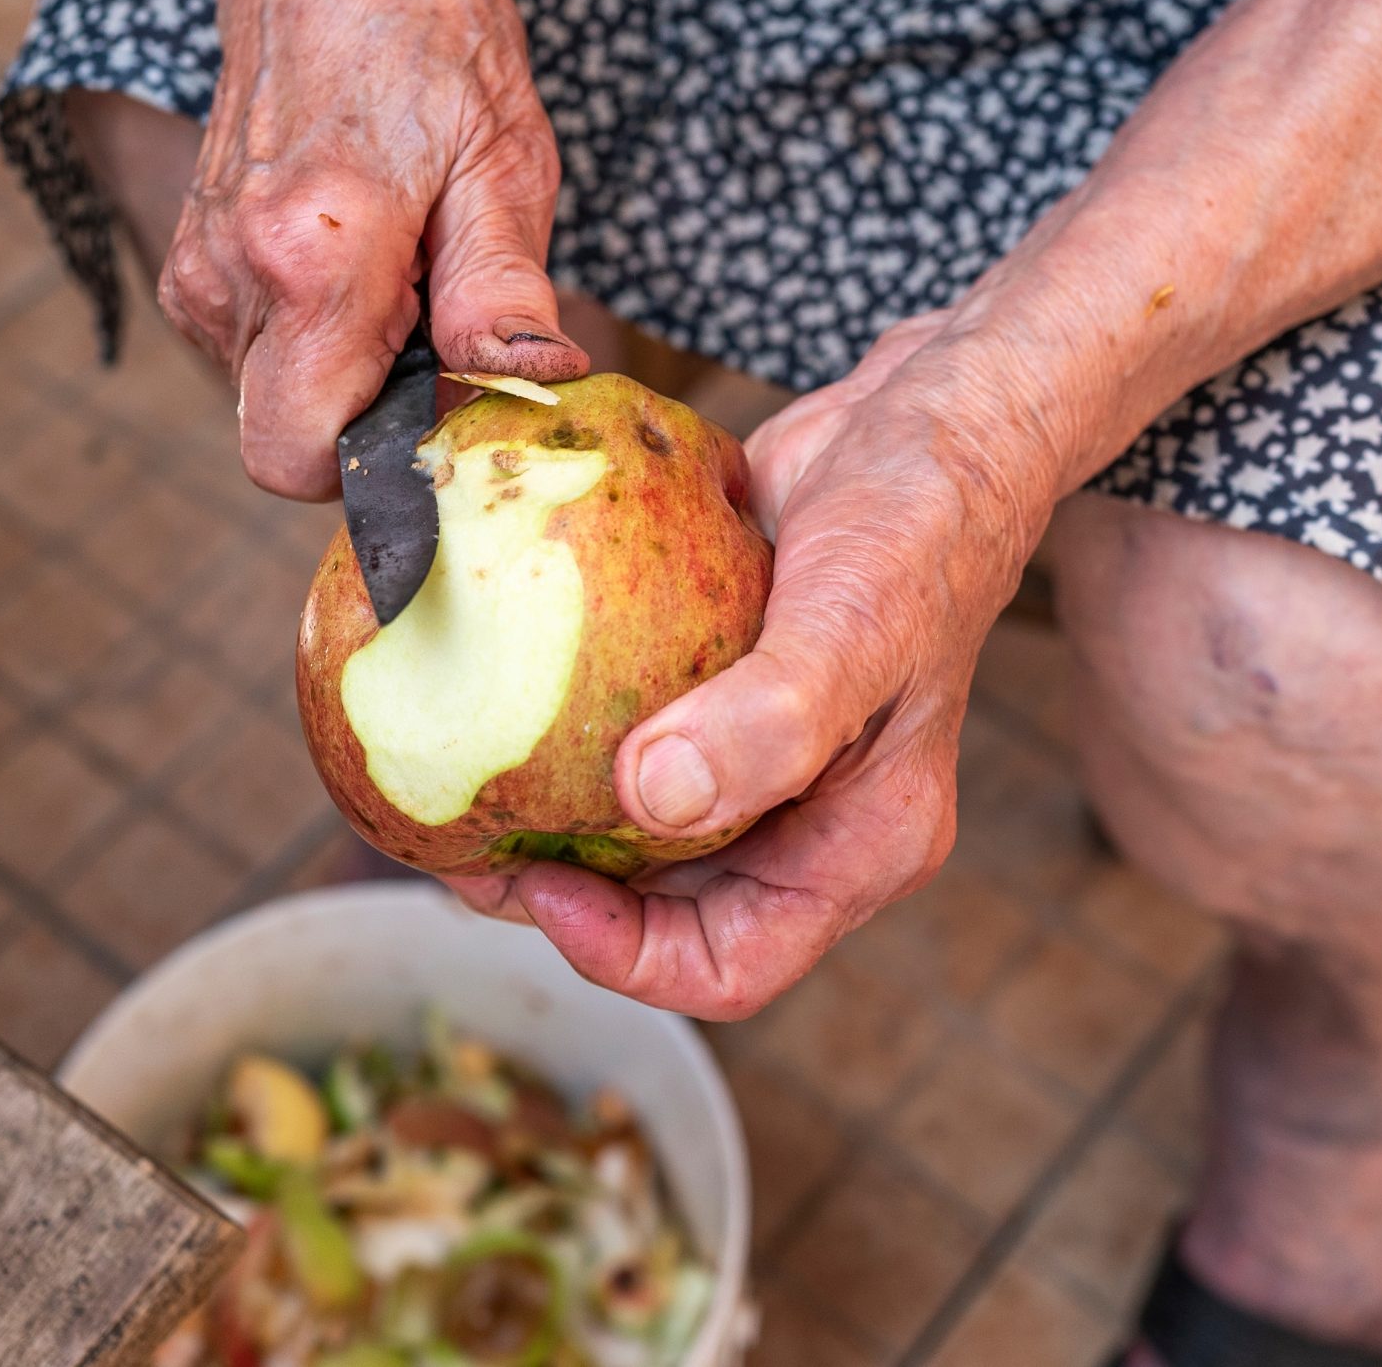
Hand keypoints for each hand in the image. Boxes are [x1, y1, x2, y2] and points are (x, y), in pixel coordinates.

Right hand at [158, 0, 586, 498]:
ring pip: (275, 399)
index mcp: (309, 260)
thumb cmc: (425, 29)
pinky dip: (322, 335)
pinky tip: (372, 256)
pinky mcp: (196, 261)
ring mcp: (200, 271)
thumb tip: (536, 385)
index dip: (384, 462)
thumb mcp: (502, 156)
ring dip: (353, 370)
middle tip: (445, 323)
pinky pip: (260, 353)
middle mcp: (228, 277)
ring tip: (412, 266)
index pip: (302, 460)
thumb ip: (502, 291)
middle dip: (376, 417)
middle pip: (292, 439)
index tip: (452, 403)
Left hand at [448, 314, 1056, 1017]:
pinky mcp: (713, 692)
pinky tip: (483, 689)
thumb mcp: (856, 624)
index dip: (621, 953)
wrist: (932, 415)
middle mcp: (806, 823)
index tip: (534, 878)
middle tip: (453, 833)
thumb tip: (652, 801)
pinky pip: (623, 738)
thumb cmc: (922, 521)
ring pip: (630, 832)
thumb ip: (768, 724)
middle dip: (555, 891)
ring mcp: (756, 758)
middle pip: (661, 914)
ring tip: (449, 773)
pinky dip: (557, 728)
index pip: (730, 967)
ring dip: (542, 813)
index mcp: (858, 848)